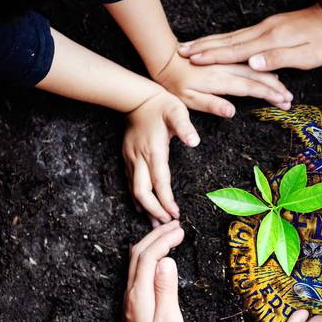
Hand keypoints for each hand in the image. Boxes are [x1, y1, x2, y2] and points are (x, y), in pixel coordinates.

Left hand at [118, 221, 185, 321]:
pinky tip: (159, 255)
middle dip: (157, 235)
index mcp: (140, 293)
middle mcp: (132, 291)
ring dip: (151, 242)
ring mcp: (130, 296)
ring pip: (136, 259)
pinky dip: (149, 254)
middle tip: (176, 225)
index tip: (181, 231)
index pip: (150, 255)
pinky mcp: (133, 301)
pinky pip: (138, 268)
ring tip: (169, 233)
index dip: (165, 240)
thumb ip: (166, 289)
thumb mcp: (169, 320)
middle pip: (139, 252)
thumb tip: (167, 260)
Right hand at [124, 89, 198, 225]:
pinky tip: (143, 207)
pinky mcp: (126, 157)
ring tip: (155, 224)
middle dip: (153, 210)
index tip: (175, 214)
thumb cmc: (161, 104)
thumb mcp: (177, 111)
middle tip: (166, 224)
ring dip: (144, 208)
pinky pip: (130, 182)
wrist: (136, 98)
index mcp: (154, 150)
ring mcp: (131, 158)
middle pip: (142, 192)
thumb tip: (194, 141)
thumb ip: (185, 127)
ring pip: (134, 190)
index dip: (166, 200)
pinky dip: (137, 197)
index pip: (160, 182)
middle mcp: (140, 157)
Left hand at [153, 50, 291, 117]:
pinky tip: (271, 74)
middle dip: (276, 89)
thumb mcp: (189, 100)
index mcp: (219, 81)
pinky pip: (248, 65)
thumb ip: (211, 105)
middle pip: (258, 78)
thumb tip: (232, 112)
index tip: (283, 102)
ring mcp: (227, 64)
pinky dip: (262, 70)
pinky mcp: (225, 61)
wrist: (165, 60)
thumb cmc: (174, 84)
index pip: (250, 88)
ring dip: (272, 80)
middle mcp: (226, 70)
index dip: (268, 95)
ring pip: (255, 70)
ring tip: (285, 90)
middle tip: (290, 100)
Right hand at [178, 4, 321, 71]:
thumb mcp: (306, 56)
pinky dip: (223, 39)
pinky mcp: (268, 27)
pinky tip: (217, 43)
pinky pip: (239, 35)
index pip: (235, 50)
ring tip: (191, 46)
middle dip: (203, 47)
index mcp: (269, 41)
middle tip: (181, 52)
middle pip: (227, 41)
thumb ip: (277, 58)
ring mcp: (264, 28)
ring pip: (231, 36)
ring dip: (210, 42)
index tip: (193, 60)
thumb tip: (252, 64)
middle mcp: (263, 32)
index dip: (213, 56)